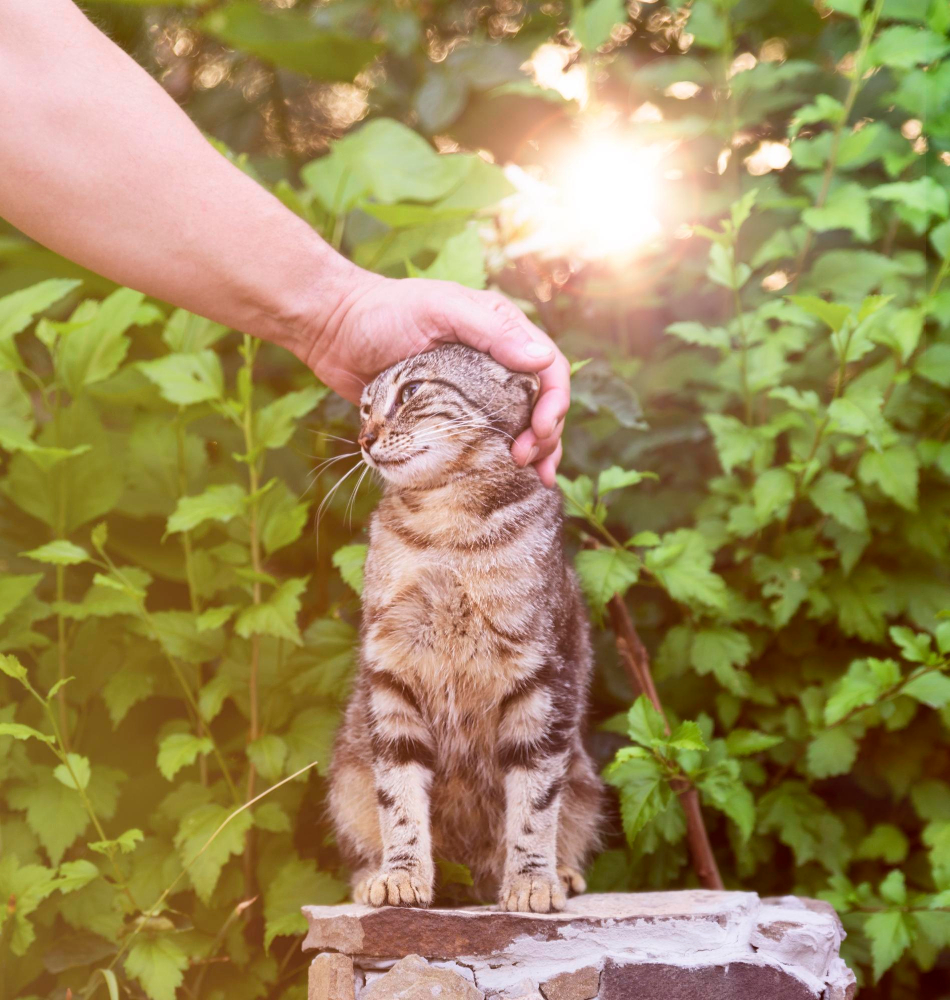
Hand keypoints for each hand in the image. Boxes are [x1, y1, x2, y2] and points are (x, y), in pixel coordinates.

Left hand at [307, 268, 569, 486]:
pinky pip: (481, 442)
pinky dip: (497, 461)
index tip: (540, 430)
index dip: (554, 402)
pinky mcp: (445, 418)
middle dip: (546, 435)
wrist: (332, 330)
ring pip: (517, 427)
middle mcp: (493, 363)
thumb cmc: (384, 311)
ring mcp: (470, 394)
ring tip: (530, 477)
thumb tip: (541, 359)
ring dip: (531, 453)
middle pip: (539, 404)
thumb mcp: (441, 309)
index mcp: (500, 333)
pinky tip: (504, 478)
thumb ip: (491, 331)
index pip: (547, 369)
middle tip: (528, 461)